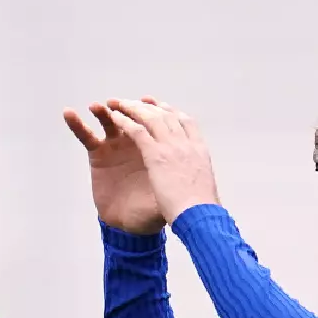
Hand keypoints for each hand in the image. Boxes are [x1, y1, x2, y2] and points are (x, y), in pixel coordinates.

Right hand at [63, 100, 165, 235]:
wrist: (132, 225)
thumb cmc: (152, 211)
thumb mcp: (168, 196)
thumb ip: (175, 182)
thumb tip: (187, 174)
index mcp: (157, 148)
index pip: (154, 123)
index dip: (150, 110)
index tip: (145, 100)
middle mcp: (137, 143)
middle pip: (132, 117)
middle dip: (127, 107)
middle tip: (119, 102)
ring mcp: (116, 147)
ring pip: (110, 122)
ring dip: (104, 111)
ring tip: (97, 107)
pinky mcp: (98, 155)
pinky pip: (87, 136)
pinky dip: (77, 124)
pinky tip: (69, 113)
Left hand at [104, 99, 219, 224]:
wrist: (200, 216)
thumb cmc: (202, 210)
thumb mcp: (203, 188)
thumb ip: (194, 178)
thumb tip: (195, 185)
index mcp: (199, 150)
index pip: (186, 122)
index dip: (172, 112)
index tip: (161, 107)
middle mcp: (186, 143)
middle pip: (166, 115)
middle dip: (149, 106)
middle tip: (136, 100)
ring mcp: (172, 147)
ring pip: (150, 118)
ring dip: (132, 107)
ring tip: (117, 102)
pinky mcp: (156, 155)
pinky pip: (137, 131)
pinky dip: (125, 121)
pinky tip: (114, 116)